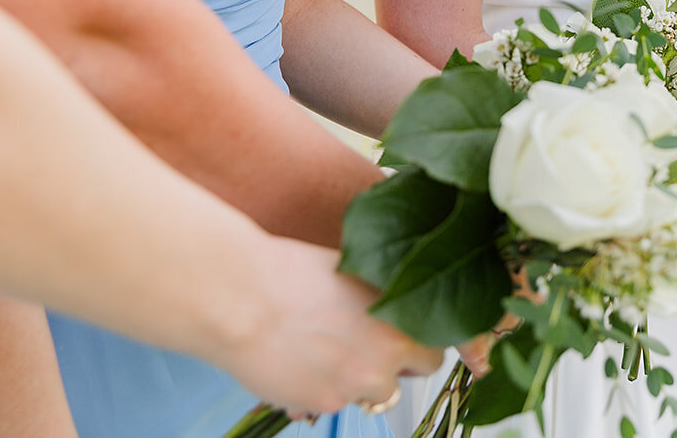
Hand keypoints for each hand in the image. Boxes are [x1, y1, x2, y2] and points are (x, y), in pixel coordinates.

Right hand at [224, 239, 444, 415]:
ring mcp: (356, 386)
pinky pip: (331, 404)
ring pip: (371, 396)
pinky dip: (320, 392)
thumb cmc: (290, 273)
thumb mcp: (354, 272)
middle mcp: (387, 358)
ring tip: (324, 354)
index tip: (405, 343)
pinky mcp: (323, 405)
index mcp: (401, 320)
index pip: (435, 351)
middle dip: (393, 370)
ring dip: (357, 383)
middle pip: (410, 379)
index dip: (418, 346)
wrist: (241, 298)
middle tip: (365, 351)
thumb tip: (391, 308)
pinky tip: (297, 365)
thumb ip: (381, 299)